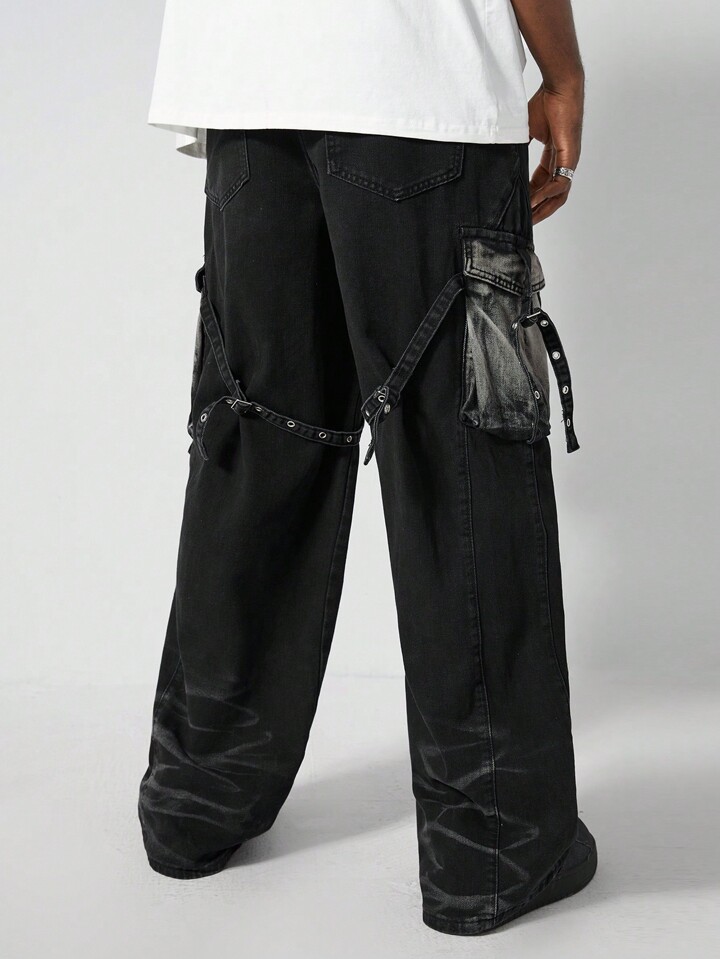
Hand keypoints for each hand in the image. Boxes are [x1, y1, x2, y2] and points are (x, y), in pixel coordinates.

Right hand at [527, 80, 583, 223]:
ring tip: (528, 218)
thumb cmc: (545, 102)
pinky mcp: (570, 156)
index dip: (531, 197)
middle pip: (553, 195)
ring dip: (543, 208)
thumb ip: (518, 146)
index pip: (542, 184)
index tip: (519, 208)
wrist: (559, 87)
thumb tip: (502, 154)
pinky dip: (546, 194)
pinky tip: (533, 201)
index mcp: (554, 156)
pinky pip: (560, 182)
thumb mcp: (525, 131)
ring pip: (558, 194)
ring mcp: (569, 160)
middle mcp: (564, 161)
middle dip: (539, 211)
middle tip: (524, 224)